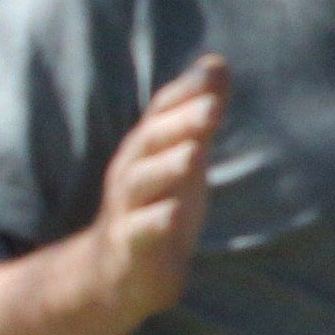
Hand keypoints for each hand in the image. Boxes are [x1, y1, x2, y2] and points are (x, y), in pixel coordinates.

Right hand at [87, 58, 222, 325]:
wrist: (117, 271)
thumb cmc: (159, 201)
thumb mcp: (183, 153)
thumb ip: (200, 112)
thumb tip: (217, 63)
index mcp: (148, 147)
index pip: (162, 110)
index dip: (186, 89)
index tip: (214, 70)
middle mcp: (133, 172)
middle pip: (151, 141)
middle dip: (181, 121)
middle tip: (212, 106)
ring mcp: (127, 209)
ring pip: (142, 183)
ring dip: (167, 166)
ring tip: (194, 153)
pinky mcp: (130, 247)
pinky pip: (140, 232)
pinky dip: (156, 222)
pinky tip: (176, 213)